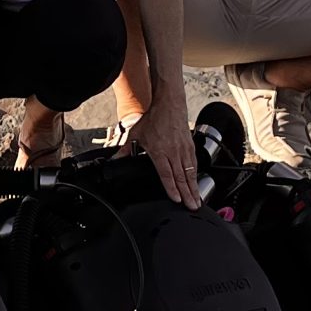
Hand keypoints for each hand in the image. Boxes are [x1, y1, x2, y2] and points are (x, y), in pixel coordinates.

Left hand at [125, 93, 204, 209]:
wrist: (169, 104)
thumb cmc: (154, 119)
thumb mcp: (135, 134)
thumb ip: (125, 150)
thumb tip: (114, 160)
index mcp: (160, 151)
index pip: (167, 174)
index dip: (172, 188)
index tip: (177, 199)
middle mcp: (174, 152)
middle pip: (181, 177)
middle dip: (187, 194)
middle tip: (192, 207)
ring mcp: (184, 149)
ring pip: (190, 172)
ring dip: (194, 188)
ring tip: (197, 200)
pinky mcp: (190, 146)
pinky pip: (194, 164)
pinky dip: (196, 175)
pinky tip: (197, 184)